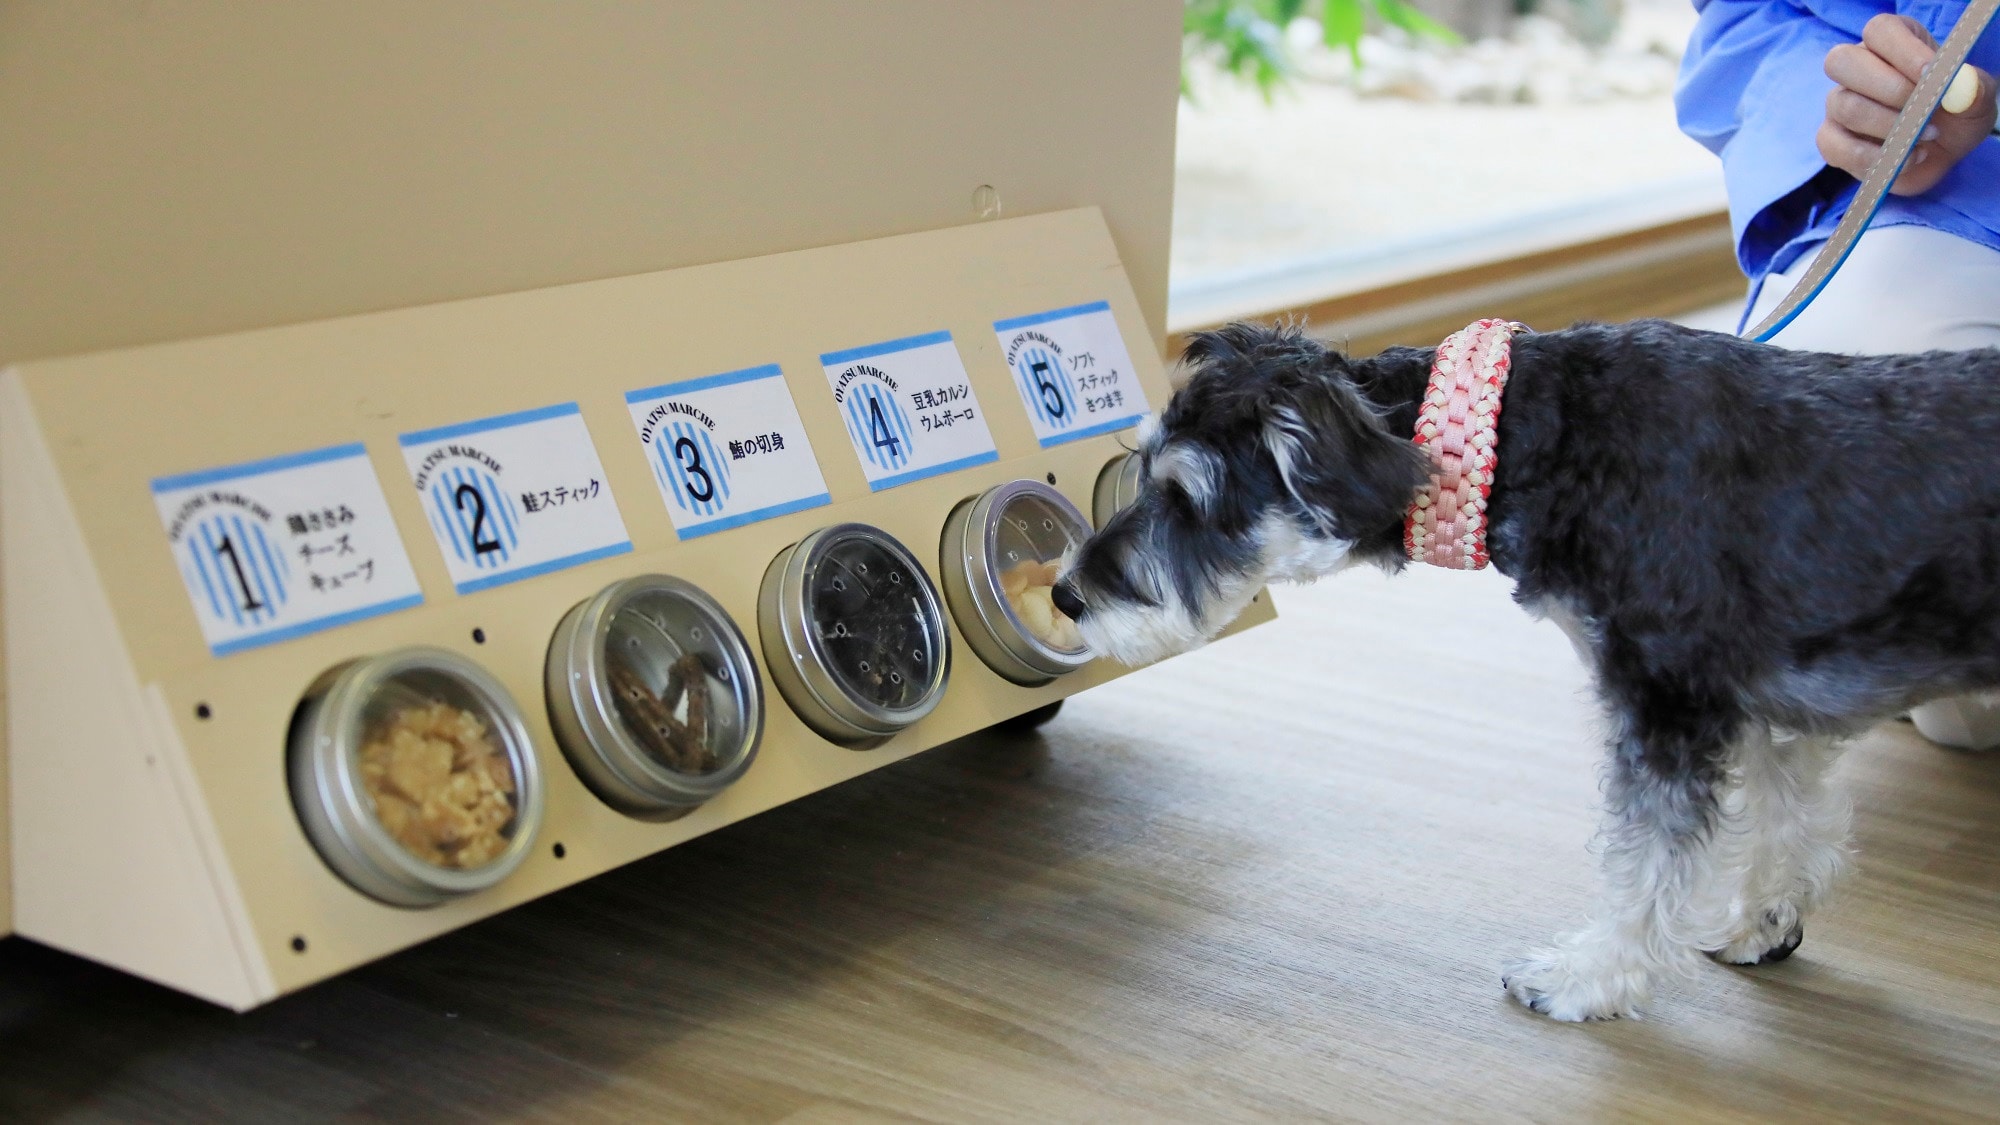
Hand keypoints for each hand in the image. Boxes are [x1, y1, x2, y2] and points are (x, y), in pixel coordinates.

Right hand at [1819, 13, 1995, 195]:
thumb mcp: (1976, 98)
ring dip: (1890, 127)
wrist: (1943, 150)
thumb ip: (1974, 88)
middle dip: (1887, 88)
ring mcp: (1838, 104)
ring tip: (1927, 136)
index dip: (1903, 52)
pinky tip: (1908, 158)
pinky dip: (1875, 158)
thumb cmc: (1955, 113)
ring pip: (1844, 107)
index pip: (1880, 31)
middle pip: (1842, 61)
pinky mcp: (1832, 140)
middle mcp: (1857, 68)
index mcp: (1892, 42)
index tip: (1931, 76)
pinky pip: (1836, 146)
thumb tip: (1958, 87)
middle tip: (1923, 109)